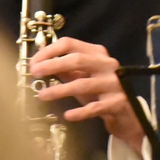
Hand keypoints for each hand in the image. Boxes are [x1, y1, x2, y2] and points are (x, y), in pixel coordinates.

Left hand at [30, 38, 144, 155]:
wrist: (126, 114)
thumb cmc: (99, 93)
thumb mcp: (81, 78)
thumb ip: (64, 70)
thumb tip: (39, 65)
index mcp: (96, 53)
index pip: (70, 44)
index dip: (49, 51)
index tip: (33, 62)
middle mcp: (107, 65)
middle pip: (76, 60)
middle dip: (52, 65)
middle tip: (35, 73)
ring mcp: (113, 83)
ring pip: (83, 84)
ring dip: (59, 90)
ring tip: (42, 95)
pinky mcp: (117, 103)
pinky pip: (95, 107)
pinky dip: (80, 112)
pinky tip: (68, 115)